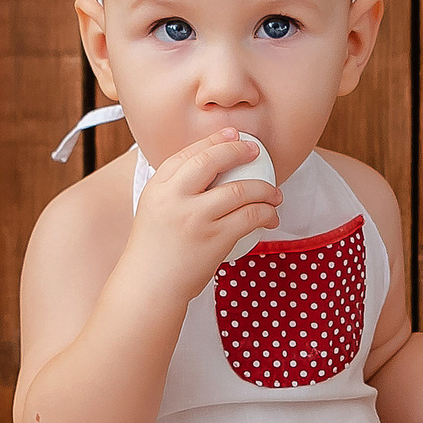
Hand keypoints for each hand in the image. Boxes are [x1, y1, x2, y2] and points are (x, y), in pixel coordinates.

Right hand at [119, 129, 281, 305]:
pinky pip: (249, 217)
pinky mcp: (214, 239)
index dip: (214, 141)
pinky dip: (266, 213)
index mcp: (157, 188)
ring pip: (239, 190)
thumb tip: (210, 173)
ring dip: (264, 189)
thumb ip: (175, 191)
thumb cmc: (154, 252)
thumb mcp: (154, 211)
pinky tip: (270, 217)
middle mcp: (174, 198)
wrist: (149, 287)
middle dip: (238, 150)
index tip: (233, 135)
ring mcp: (194, 218)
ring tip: (274, 194)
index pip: (187, 154)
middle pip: (211, 161)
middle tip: (257, 151)